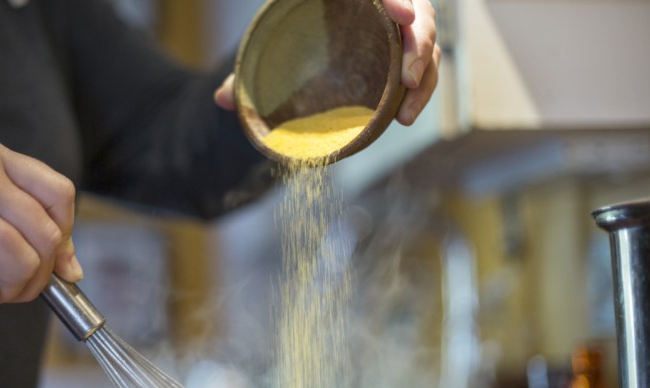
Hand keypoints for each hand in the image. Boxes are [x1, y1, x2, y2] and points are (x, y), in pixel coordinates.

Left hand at [214, 0, 440, 125]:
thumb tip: (223, 100)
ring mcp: (394, 21)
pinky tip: (405, 114)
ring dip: (424, 73)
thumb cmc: (288, 27)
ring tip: (405, 115)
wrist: (308, 21)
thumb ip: (249, 66)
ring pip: (426, 37)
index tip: (402, 16)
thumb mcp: (269, 40)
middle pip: (417, 9)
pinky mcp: (401, 44)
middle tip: (407, 79)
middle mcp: (378, 0)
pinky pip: (424, 60)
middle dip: (418, 43)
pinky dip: (421, 87)